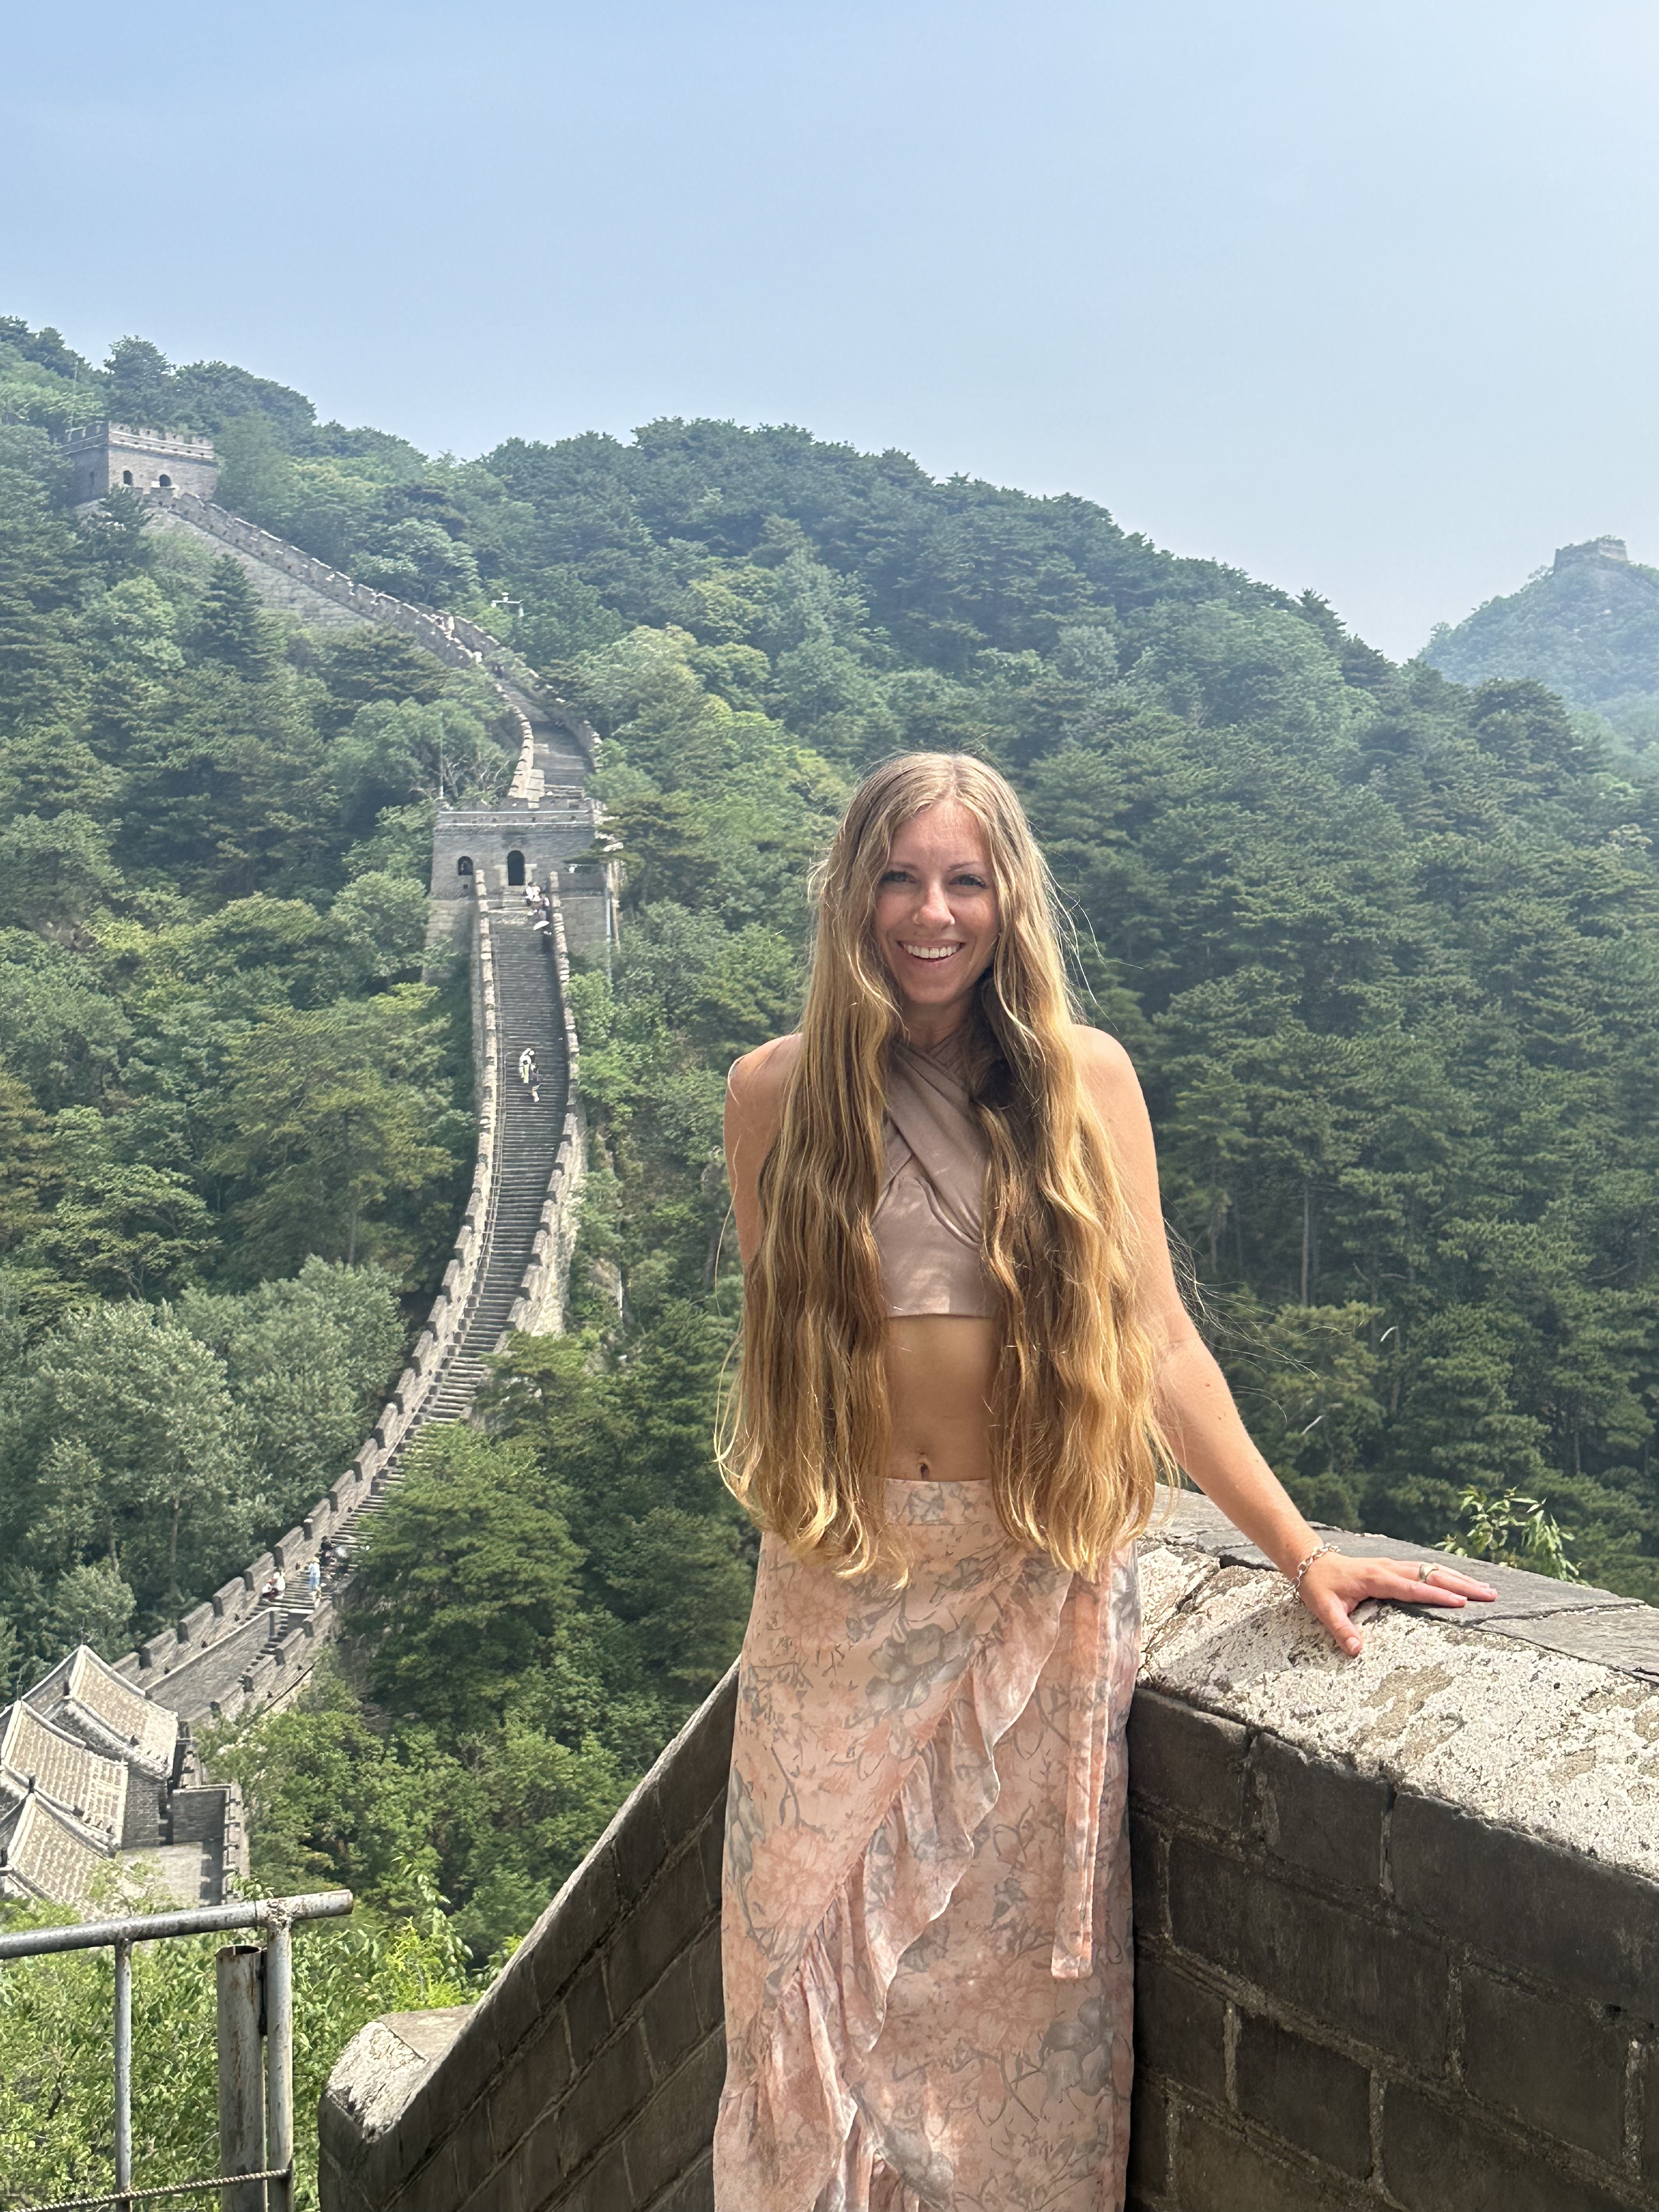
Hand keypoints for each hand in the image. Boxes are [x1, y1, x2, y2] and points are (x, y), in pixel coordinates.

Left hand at [1296, 1550, 1497, 1657]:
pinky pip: (1425, 1569)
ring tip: (1486, 1589)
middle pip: (1431, 1574)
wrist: (1308, 1560)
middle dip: (1462, 1585)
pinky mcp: (1393, 1567)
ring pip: (1432, 1569)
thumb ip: (1340, 1629)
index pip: (1412, 1588)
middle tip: (1490, 1595)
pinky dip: (1446, 1575)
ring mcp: (1393, 1566)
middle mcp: (1389, 1568)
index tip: (1461, 1603)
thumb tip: (1357, 1651)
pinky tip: (1462, 1582)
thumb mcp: (1323, 1608)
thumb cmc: (1317, 1585)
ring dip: (1459, 1578)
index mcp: (1375, 1578)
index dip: (1436, 1595)